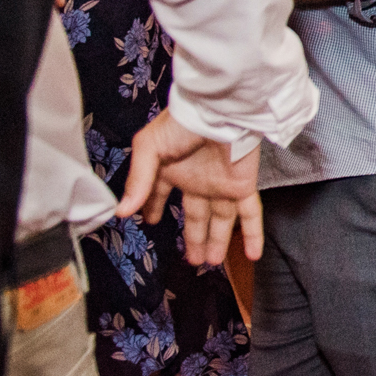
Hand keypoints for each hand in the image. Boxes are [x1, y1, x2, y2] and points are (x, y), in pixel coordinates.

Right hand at [119, 108, 264, 266]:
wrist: (219, 111)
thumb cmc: (182, 124)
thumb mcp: (149, 148)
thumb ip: (138, 180)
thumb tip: (123, 212)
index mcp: (173, 170)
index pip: (160, 195)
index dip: (153, 209)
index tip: (148, 224)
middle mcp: (198, 181)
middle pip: (196, 216)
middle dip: (193, 238)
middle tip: (191, 262)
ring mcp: (221, 185)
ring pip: (221, 220)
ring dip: (216, 243)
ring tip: (209, 264)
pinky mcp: (243, 185)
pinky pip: (250, 214)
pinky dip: (253, 234)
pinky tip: (252, 255)